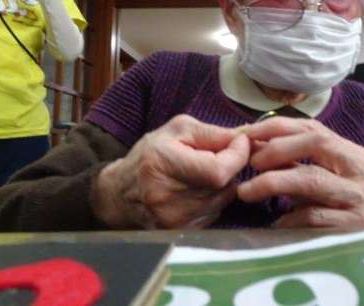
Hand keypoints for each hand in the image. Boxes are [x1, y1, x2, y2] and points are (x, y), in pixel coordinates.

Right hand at [91, 115, 250, 228]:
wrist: (120, 193)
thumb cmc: (150, 154)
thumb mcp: (177, 130)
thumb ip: (211, 133)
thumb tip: (243, 139)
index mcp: (164, 164)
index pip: (218, 170)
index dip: (238, 155)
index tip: (240, 142)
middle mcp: (168, 198)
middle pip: (224, 185)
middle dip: (231, 167)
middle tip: (219, 156)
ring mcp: (174, 220)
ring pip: (223, 199)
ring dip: (223, 184)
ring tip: (202, 173)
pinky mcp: (180, 232)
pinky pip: (215, 213)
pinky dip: (214, 199)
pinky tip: (197, 190)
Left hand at [238, 117, 363, 227]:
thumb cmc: (338, 216)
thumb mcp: (320, 183)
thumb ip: (292, 163)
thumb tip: (250, 144)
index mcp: (354, 155)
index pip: (314, 128)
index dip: (277, 127)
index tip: (247, 132)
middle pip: (317, 143)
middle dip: (278, 148)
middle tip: (251, 162)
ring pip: (312, 179)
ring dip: (272, 182)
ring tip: (246, 191)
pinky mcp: (357, 227)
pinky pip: (313, 217)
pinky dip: (288, 218)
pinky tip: (274, 224)